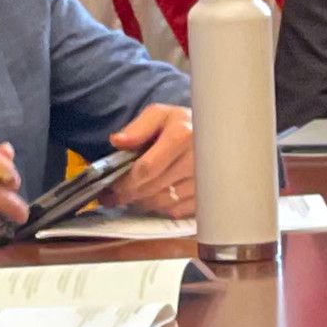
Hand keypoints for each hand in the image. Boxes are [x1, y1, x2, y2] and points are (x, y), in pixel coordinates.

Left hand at [108, 101, 195, 221]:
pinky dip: (160, 208)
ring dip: (142, 203)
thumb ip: (138, 128)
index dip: (125, 181)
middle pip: (152, 188)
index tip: (108, 188)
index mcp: (181, 136)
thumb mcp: (160, 115)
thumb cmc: (183, 125)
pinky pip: (176, 211)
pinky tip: (152, 200)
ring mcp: (204, 182)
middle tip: (111, 198)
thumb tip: (117, 141)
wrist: (218, 138)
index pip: (146, 168)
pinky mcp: (207, 196)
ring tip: (129, 198)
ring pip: (162, 202)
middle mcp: (195, 160)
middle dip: (128, 195)